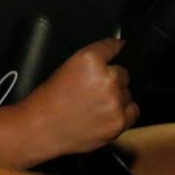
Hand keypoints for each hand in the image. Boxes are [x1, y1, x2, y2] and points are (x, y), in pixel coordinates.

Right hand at [18, 38, 136, 154]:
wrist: (41, 128)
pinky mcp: (119, 121)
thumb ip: (92, 60)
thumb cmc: (47, 100)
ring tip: (95, 105)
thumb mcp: (65, 68)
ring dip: (117, 97)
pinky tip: (105, 114)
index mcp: (90, 60)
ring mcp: (115, 101)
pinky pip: (133, 111)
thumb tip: (114, 52)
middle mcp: (107, 78)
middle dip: (112, 79)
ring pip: (128, 93)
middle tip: (93, 89)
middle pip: (123, 73)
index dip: (115, 48)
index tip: (118, 47)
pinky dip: (123, 112)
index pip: (113, 46)